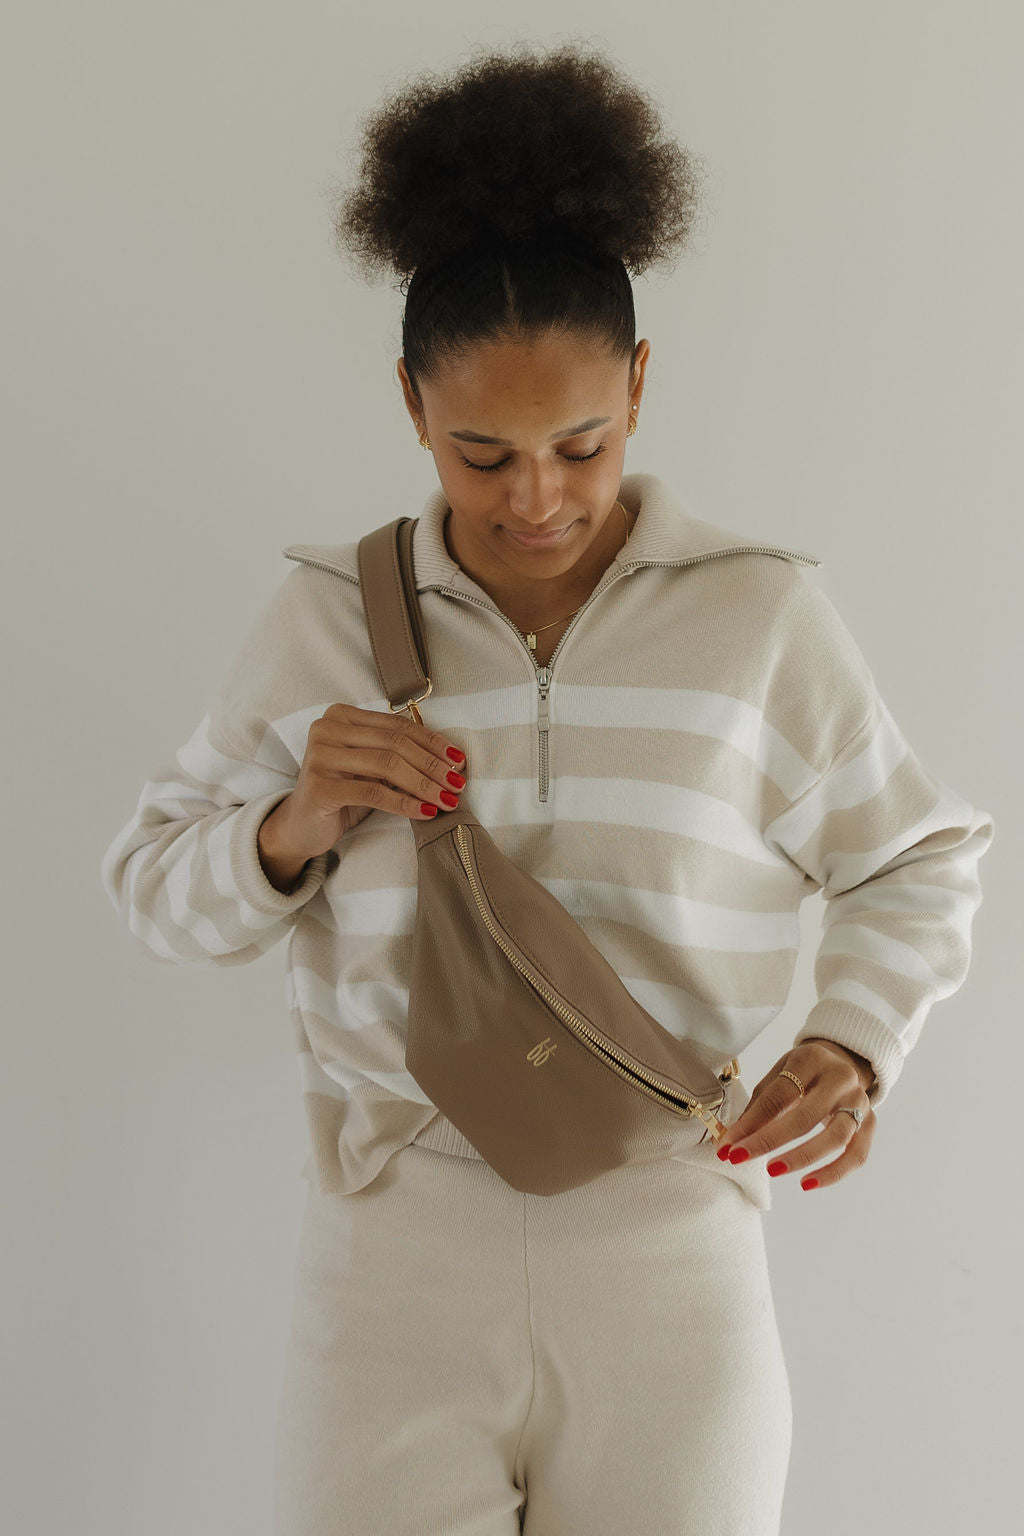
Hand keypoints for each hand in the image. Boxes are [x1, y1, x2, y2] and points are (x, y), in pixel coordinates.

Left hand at [715, 1038, 877, 1191]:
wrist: (843, 1061)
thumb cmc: (804, 1072)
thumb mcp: (779, 1074)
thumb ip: (760, 1106)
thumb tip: (733, 1141)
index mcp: (812, 1060)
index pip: (780, 1094)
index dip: (752, 1122)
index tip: (729, 1145)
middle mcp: (841, 1079)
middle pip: (805, 1116)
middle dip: (769, 1140)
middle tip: (741, 1158)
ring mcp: (859, 1102)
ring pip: (836, 1137)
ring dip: (802, 1158)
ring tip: (772, 1170)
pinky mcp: (870, 1123)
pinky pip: (857, 1155)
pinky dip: (834, 1173)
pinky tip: (808, 1183)